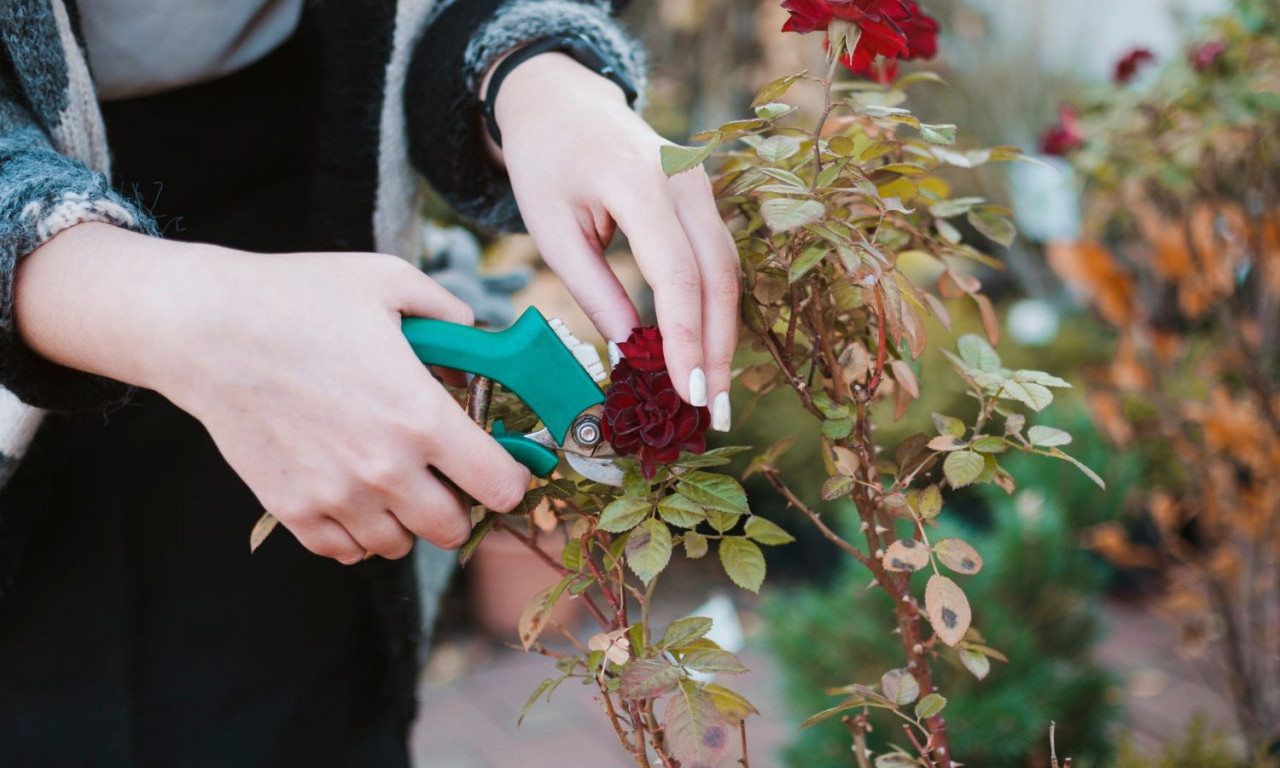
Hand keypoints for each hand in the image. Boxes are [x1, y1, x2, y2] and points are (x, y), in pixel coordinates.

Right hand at [17, 224, 531, 561]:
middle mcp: (384, 469)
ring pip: (399, 544)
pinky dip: (358, 531)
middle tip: (447, 473)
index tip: (503, 464)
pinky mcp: (292, 510)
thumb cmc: (298, 298)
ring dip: (407, 519)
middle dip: (461, 502)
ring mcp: (336, 496)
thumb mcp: (390, 282)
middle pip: (453, 527)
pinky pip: (345, 549)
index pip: (500, 486)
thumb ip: (450, 313)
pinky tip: (353, 493)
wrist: (206, 328)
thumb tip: (478, 335)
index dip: (512, 477)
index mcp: (421, 417)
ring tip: (395, 479)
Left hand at [491, 53, 740, 430]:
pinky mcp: (704, 195)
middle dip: (716, 350)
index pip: (677, 275)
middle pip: (718, 277)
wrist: (561, 101)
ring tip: (711, 394)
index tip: (686, 395)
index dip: (686, 341)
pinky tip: (706, 351)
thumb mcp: (553, 231)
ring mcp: (702, 183)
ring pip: (728, 270)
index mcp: (638, 182)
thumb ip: (596, 292)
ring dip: (722, 335)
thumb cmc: (546, 164)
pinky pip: (719, 258)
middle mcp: (684, 178)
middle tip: (712, 413)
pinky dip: (715, 308)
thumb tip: (634, 354)